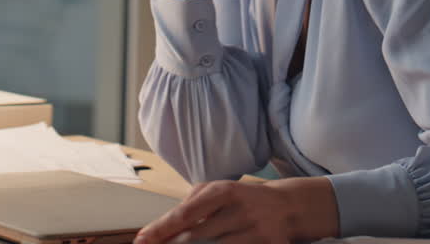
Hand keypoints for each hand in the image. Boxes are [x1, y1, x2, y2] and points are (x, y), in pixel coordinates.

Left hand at [134, 178, 337, 243]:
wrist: (288, 206)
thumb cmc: (243, 199)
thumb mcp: (218, 191)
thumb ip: (191, 205)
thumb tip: (161, 229)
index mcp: (224, 191)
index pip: (186, 213)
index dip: (161, 229)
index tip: (141, 240)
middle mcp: (240, 210)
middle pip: (195, 238)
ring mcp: (256, 232)